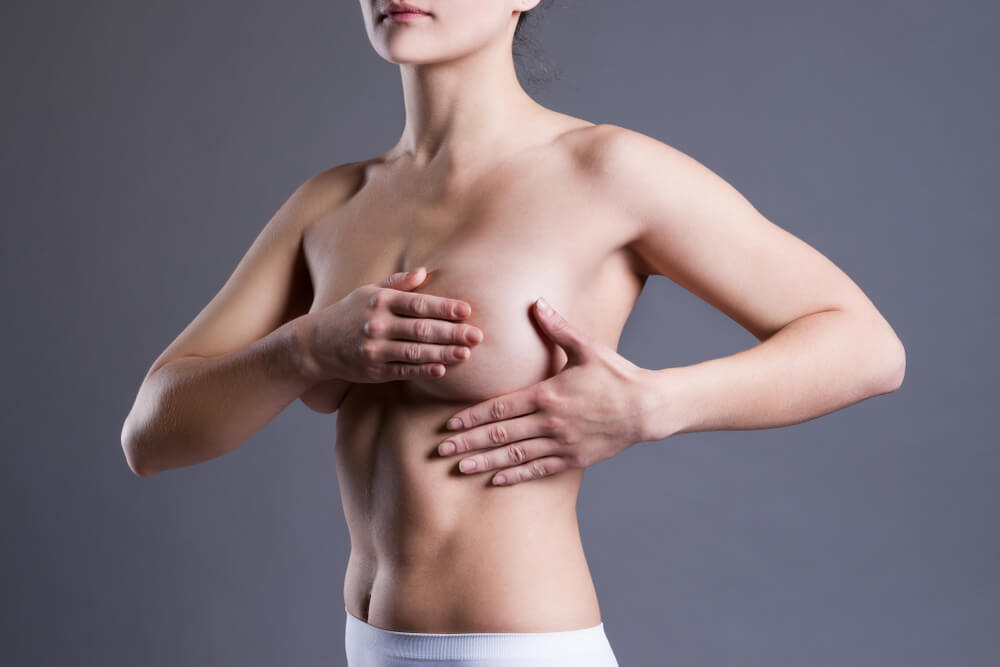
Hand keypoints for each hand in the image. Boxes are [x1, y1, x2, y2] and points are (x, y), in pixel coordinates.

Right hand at [300, 267, 483, 383]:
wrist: (316, 344)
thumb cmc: (349, 314)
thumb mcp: (368, 292)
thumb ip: (397, 283)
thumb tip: (424, 272)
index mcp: (380, 302)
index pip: (419, 304)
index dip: (444, 308)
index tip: (467, 311)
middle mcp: (377, 325)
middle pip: (421, 329)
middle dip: (451, 333)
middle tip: (477, 335)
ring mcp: (375, 349)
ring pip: (415, 352)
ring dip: (442, 353)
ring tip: (466, 353)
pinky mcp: (374, 370)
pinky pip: (403, 371)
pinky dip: (423, 371)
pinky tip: (442, 369)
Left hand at [436, 297, 652, 485]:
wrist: (647, 408)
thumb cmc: (616, 375)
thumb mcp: (586, 347)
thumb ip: (557, 327)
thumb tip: (536, 302)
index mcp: (546, 394)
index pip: (499, 408)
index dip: (472, 417)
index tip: (449, 423)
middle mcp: (549, 422)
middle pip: (499, 435)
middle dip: (468, 442)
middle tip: (441, 449)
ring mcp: (560, 443)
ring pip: (514, 456)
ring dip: (484, 462)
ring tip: (459, 467)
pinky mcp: (573, 459)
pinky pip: (537, 470)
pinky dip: (514, 475)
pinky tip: (495, 478)